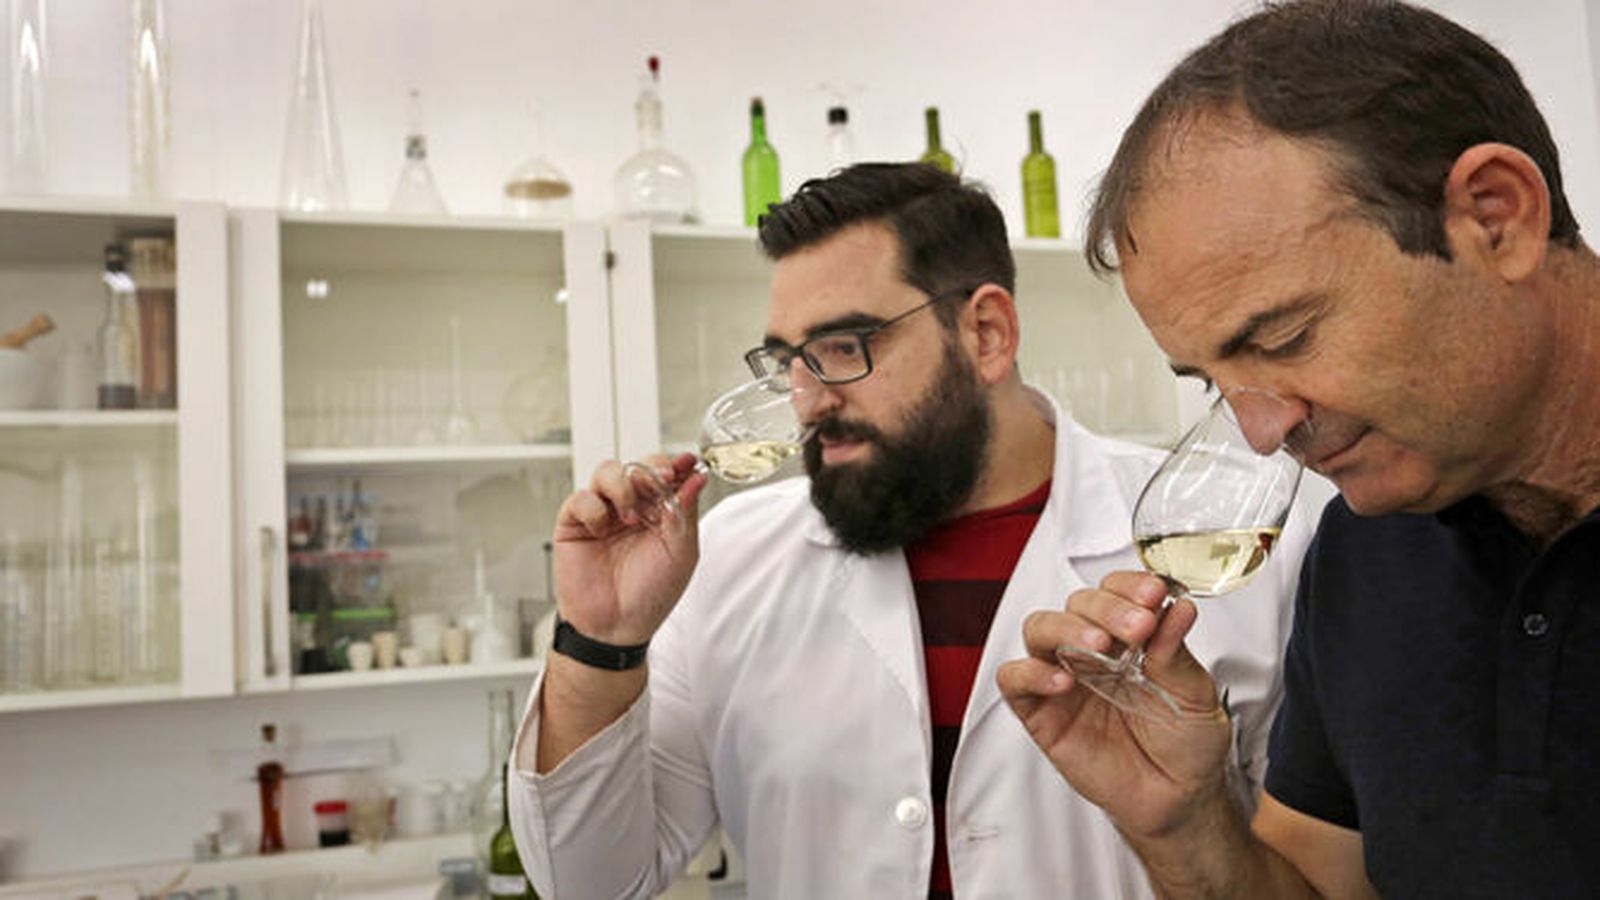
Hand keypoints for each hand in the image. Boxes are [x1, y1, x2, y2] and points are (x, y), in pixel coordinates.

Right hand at [551, 453, 706, 645]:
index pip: (665, 475)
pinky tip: (601, 528)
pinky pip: (581, 496)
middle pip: (637, 466)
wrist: (615, 627)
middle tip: (661, 480)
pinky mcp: (574, 522)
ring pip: (608, 471)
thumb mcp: (681, 552)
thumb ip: (686, 511)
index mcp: (659, 513)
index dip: (675, 464)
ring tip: (630, 516)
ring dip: (623, 486)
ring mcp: (603, 513)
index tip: (686, 462)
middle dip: (650, 469)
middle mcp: (631, 508)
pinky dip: (594, 507)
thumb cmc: (650, 595)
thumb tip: (697, 477)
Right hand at [997, 571, 1234, 838]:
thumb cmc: (1186, 744)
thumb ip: (1177, 651)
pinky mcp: (1040, 712)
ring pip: (1039, 629)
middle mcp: (1092, 650)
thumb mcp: (1195, 694)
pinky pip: (1014, 679)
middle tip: (1138, 626)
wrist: (1177, 800)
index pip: (1115, 591)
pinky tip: (1064, 681)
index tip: (1156, 594)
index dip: (1130, 586)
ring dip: (1067, 629)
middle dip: (1107, 608)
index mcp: (1129, 637)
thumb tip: (1180, 606)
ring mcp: (1063, 678)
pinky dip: (1031, 673)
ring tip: (1099, 647)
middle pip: (1077, 604)